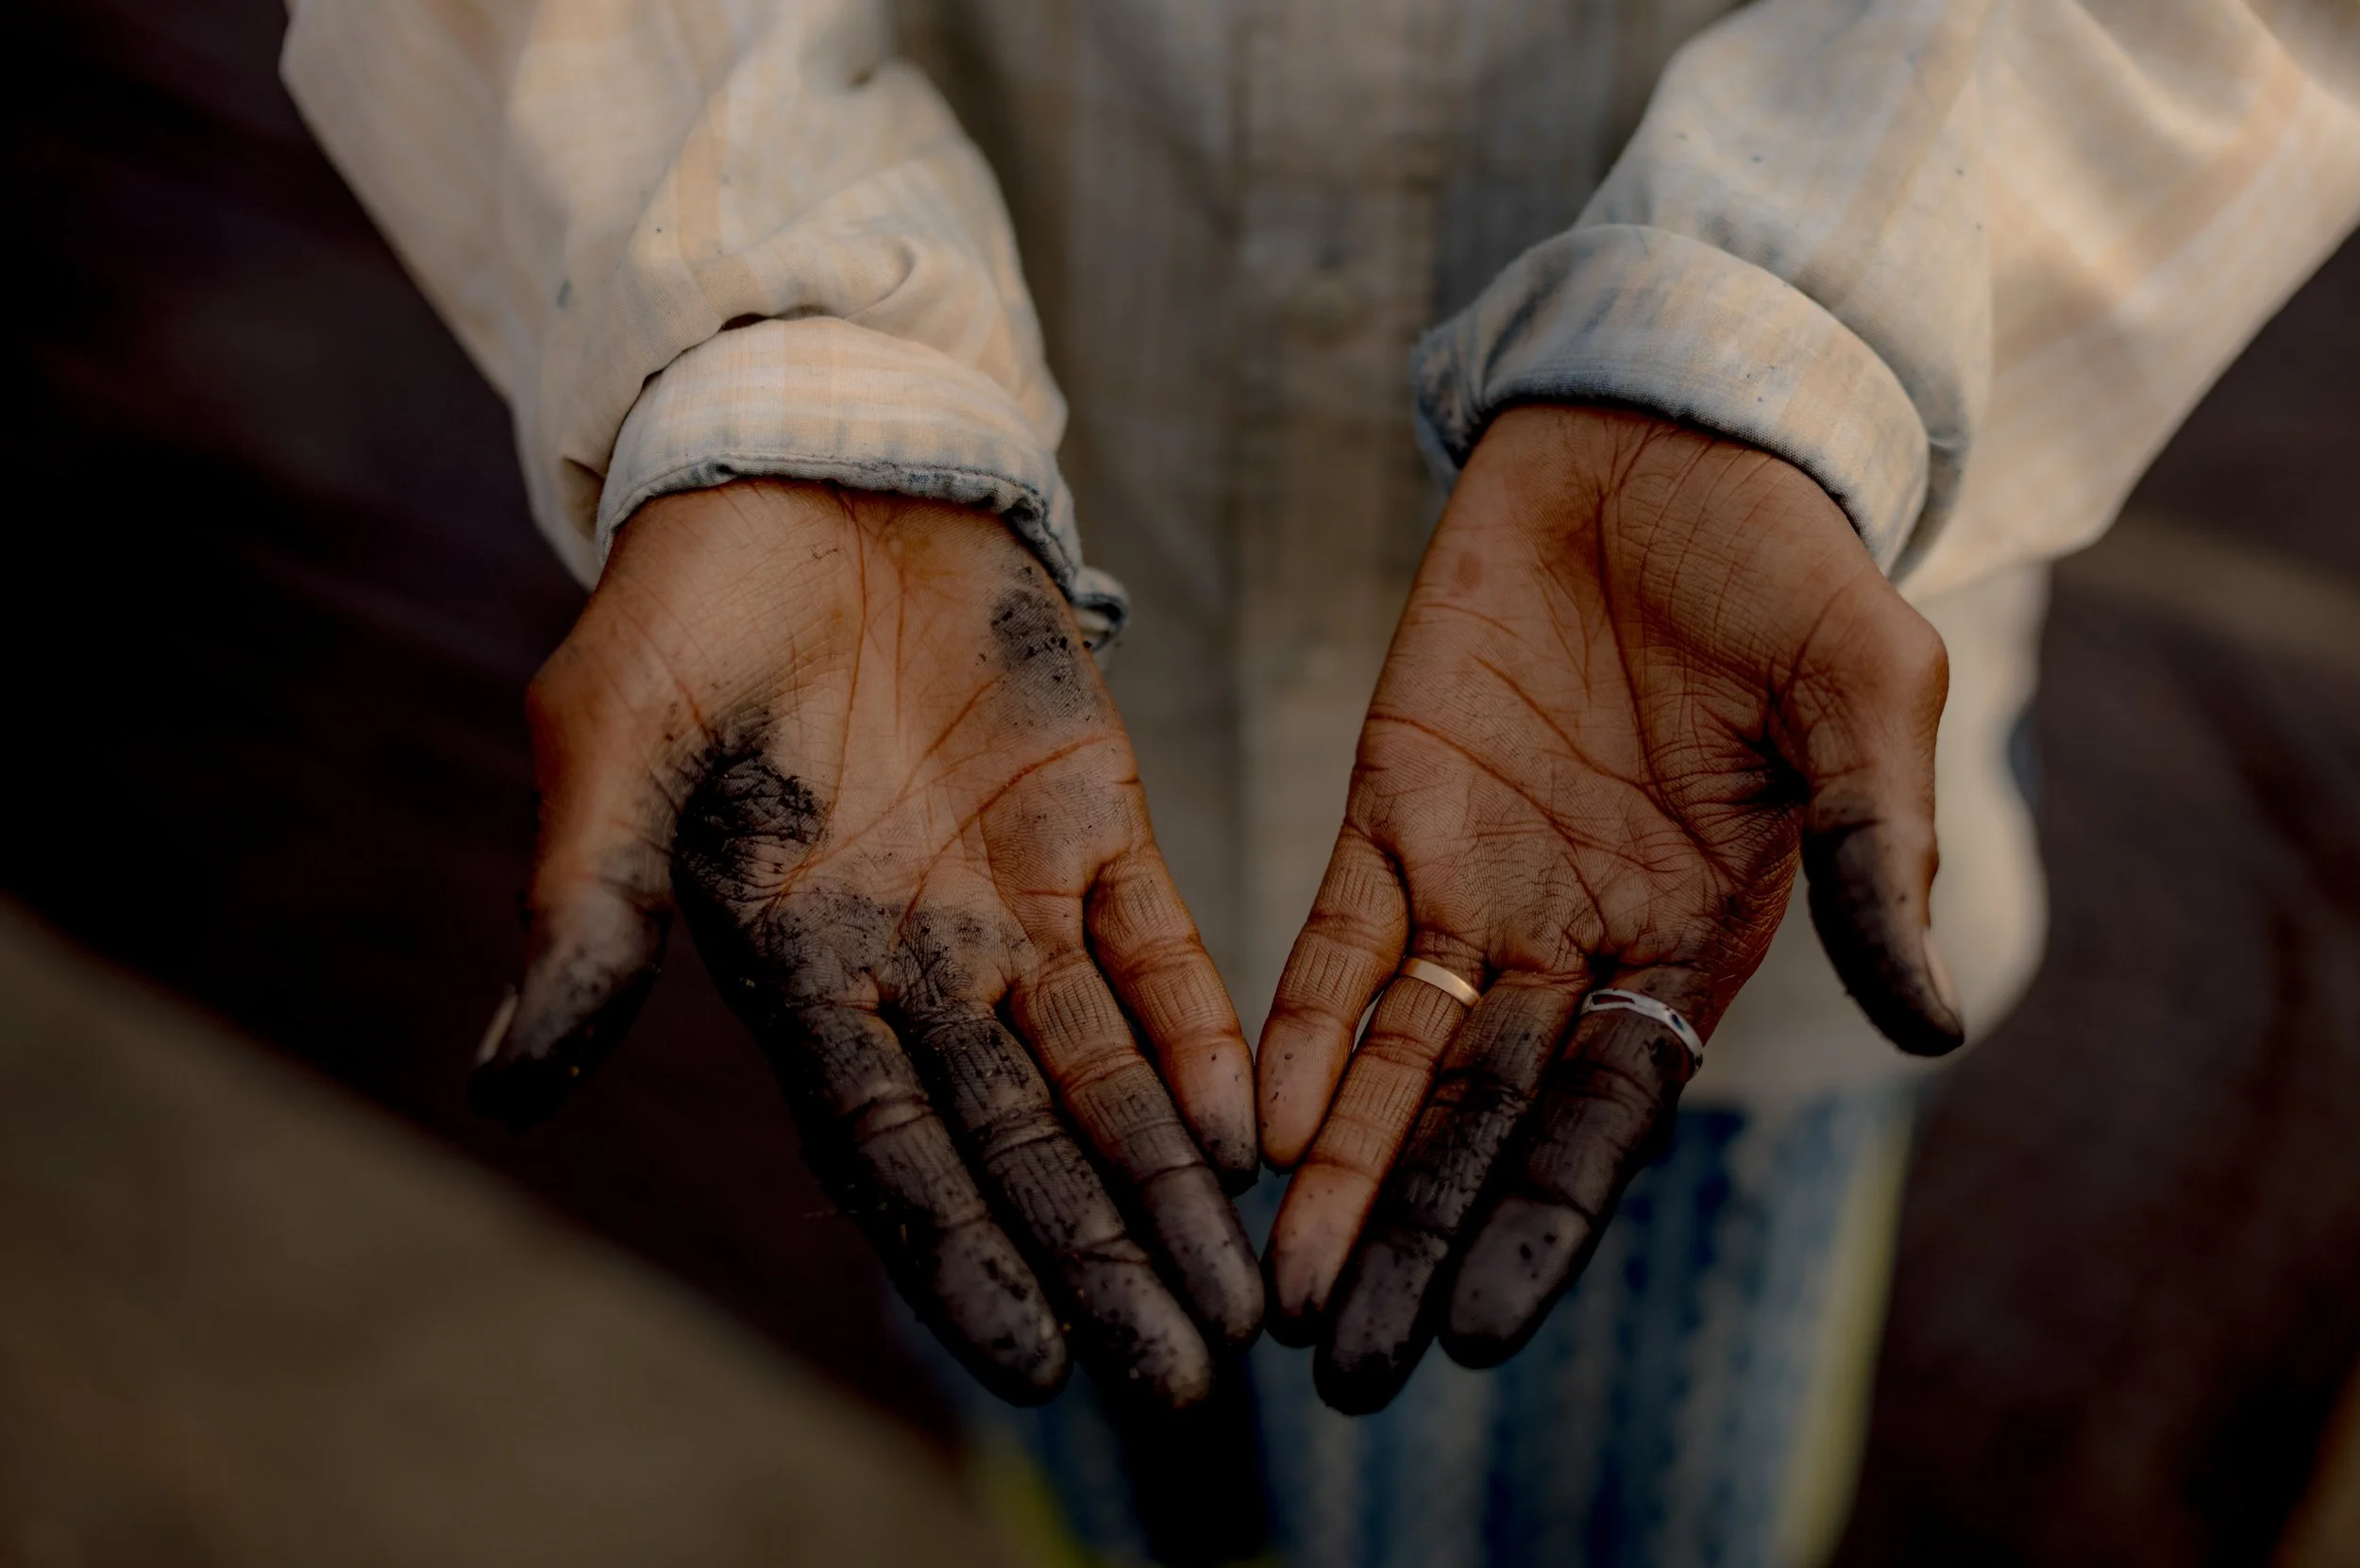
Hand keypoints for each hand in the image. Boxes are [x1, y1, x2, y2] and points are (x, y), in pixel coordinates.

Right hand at [473, 480, 1261, 1407]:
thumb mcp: (615, 741)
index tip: (1035, 1359)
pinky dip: (1204, 1035)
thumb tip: (509, 1085)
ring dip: (1172, 1182)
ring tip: (1241, 1299)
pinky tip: (1255, 1129)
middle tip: (1182, 1380)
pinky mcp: (1098, 825)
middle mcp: (916, 965)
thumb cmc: (691, 603)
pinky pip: (1161, 951)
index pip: (886, 1147)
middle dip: (1098, 1259)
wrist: (810, 462)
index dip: (959, 1252)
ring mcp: (1014, 901)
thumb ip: (586, 904)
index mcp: (796, 969)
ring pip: (1106, 1072)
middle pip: (1018, 1141)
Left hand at [1256, 405, 1961, 1412]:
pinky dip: (1291, 1026)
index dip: (1542, 1219)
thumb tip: (1931, 1024)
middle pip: (1481, 1119)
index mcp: (1695, 939)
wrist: (1656, 437)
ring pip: (1393, 1056)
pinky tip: (1254, 1120)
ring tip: (1282, 1289)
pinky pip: (1334, 940)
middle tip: (1346, 1366)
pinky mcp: (1390, 808)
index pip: (1607, 1118)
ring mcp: (1475, 879)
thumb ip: (1876, 851)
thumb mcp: (1863, 692)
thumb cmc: (1783, 561)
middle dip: (1414, 1238)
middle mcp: (1575, 938)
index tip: (1480, 1329)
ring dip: (1339, 1170)